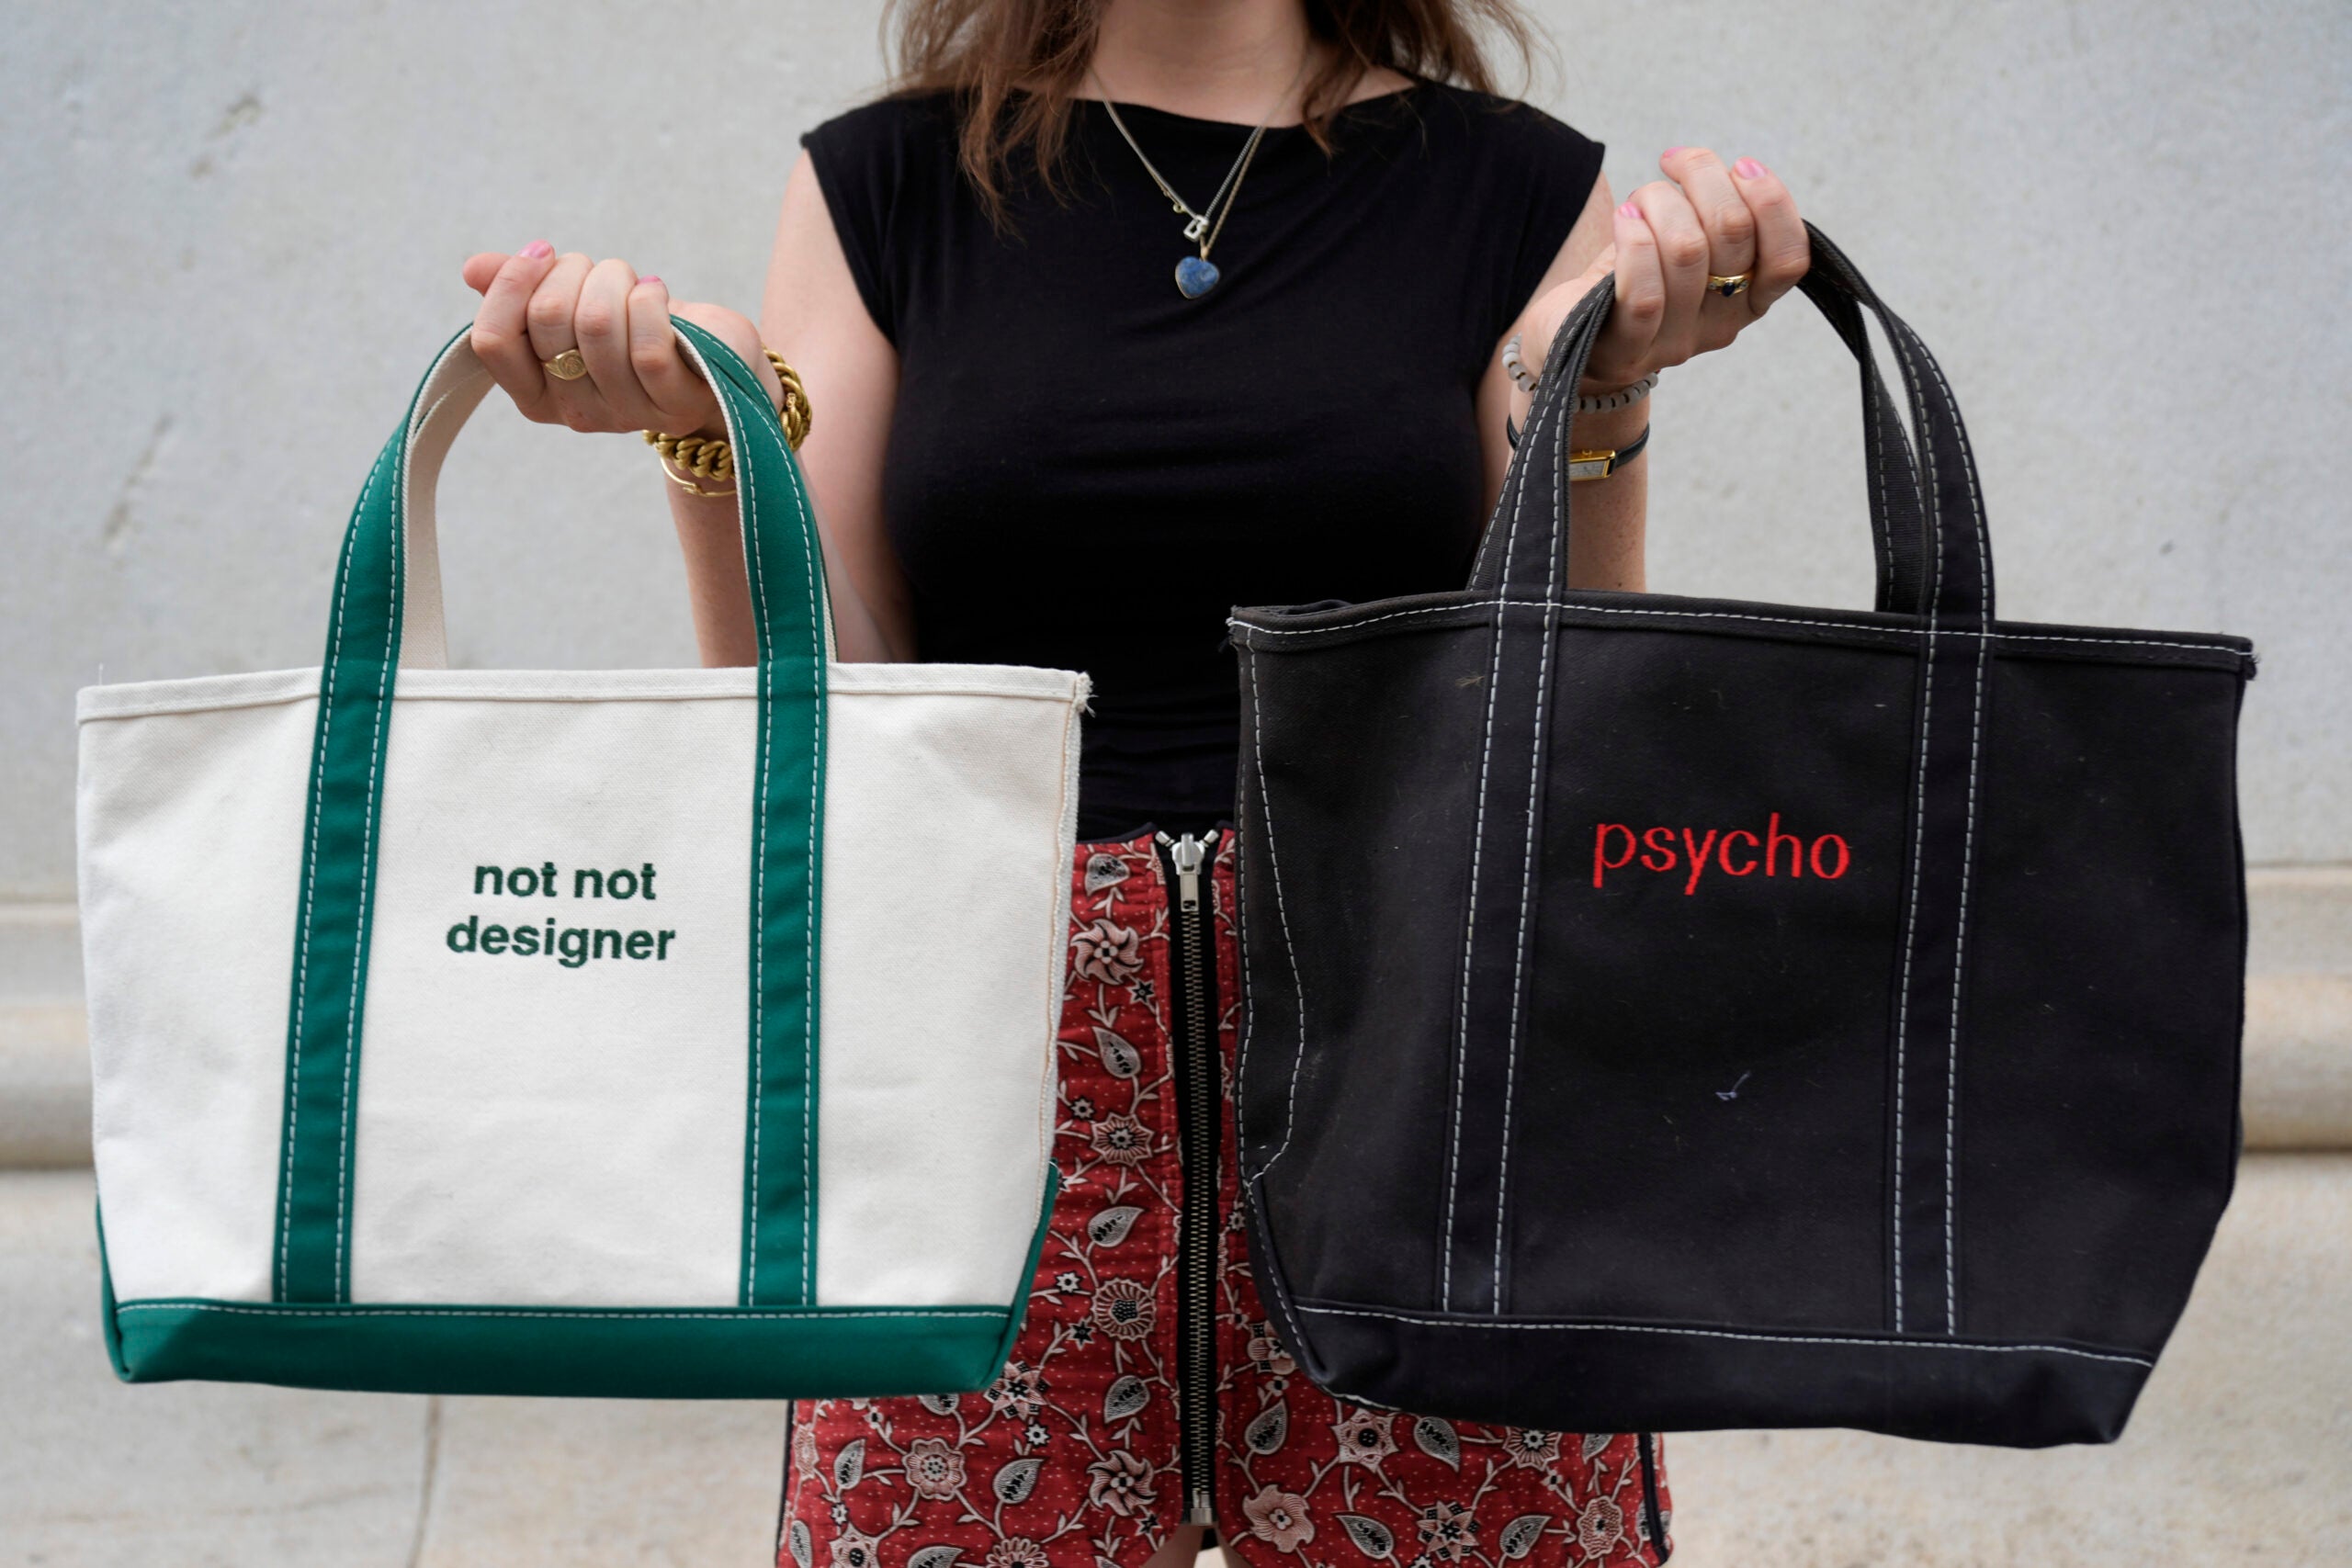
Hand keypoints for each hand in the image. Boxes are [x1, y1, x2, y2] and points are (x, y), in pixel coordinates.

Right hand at [460, 242, 779, 437]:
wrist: (715, 366)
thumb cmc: (637, 331)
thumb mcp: (575, 306)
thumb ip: (522, 291)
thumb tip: (474, 269)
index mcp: (535, 394)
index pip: (492, 342)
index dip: (512, 283)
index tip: (541, 251)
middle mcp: (574, 412)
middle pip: (547, 318)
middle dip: (572, 270)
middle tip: (599, 271)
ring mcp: (626, 414)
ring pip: (598, 325)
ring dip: (615, 279)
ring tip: (633, 283)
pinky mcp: (675, 402)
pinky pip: (647, 345)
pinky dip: (650, 301)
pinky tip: (657, 294)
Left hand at [1524, 150, 1809, 394]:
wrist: (1571, 339)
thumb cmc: (1633, 277)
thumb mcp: (1685, 241)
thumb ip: (1715, 216)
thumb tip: (1731, 172)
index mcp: (1748, 299)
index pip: (1789, 258)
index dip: (1772, 200)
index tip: (1742, 165)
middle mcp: (1720, 325)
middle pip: (1733, 231)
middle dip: (1703, 176)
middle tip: (1673, 163)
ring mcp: (1674, 343)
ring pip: (1686, 249)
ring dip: (1659, 201)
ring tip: (1637, 203)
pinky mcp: (1625, 351)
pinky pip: (1644, 294)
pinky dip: (1634, 239)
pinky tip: (1623, 218)